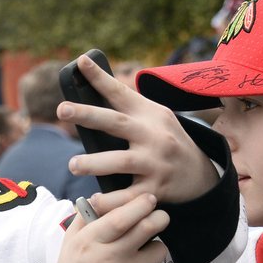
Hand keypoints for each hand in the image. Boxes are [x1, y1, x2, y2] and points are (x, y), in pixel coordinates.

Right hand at [44, 192, 168, 262]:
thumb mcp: (69, 245)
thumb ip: (84, 218)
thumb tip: (101, 196)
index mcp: (89, 243)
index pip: (122, 216)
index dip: (141, 204)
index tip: (149, 199)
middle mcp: (109, 258)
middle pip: (149, 227)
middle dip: (159, 217)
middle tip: (158, 218)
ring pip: (159, 249)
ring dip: (154, 247)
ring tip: (139, 255)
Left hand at [56, 54, 217, 205]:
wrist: (200, 174)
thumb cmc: (164, 141)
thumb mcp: (153, 118)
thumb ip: (125, 106)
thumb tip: (90, 80)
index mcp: (148, 115)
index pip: (120, 93)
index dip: (100, 78)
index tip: (80, 61)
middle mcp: (152, 136)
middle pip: (117, 123)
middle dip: (88, 115)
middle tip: (62, 109)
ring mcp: (154, 163)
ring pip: (121, 161)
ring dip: (95, 163)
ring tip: (72, 164)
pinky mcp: (154, 189)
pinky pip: (128, 196)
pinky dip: (111, 201)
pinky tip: (92, 201)